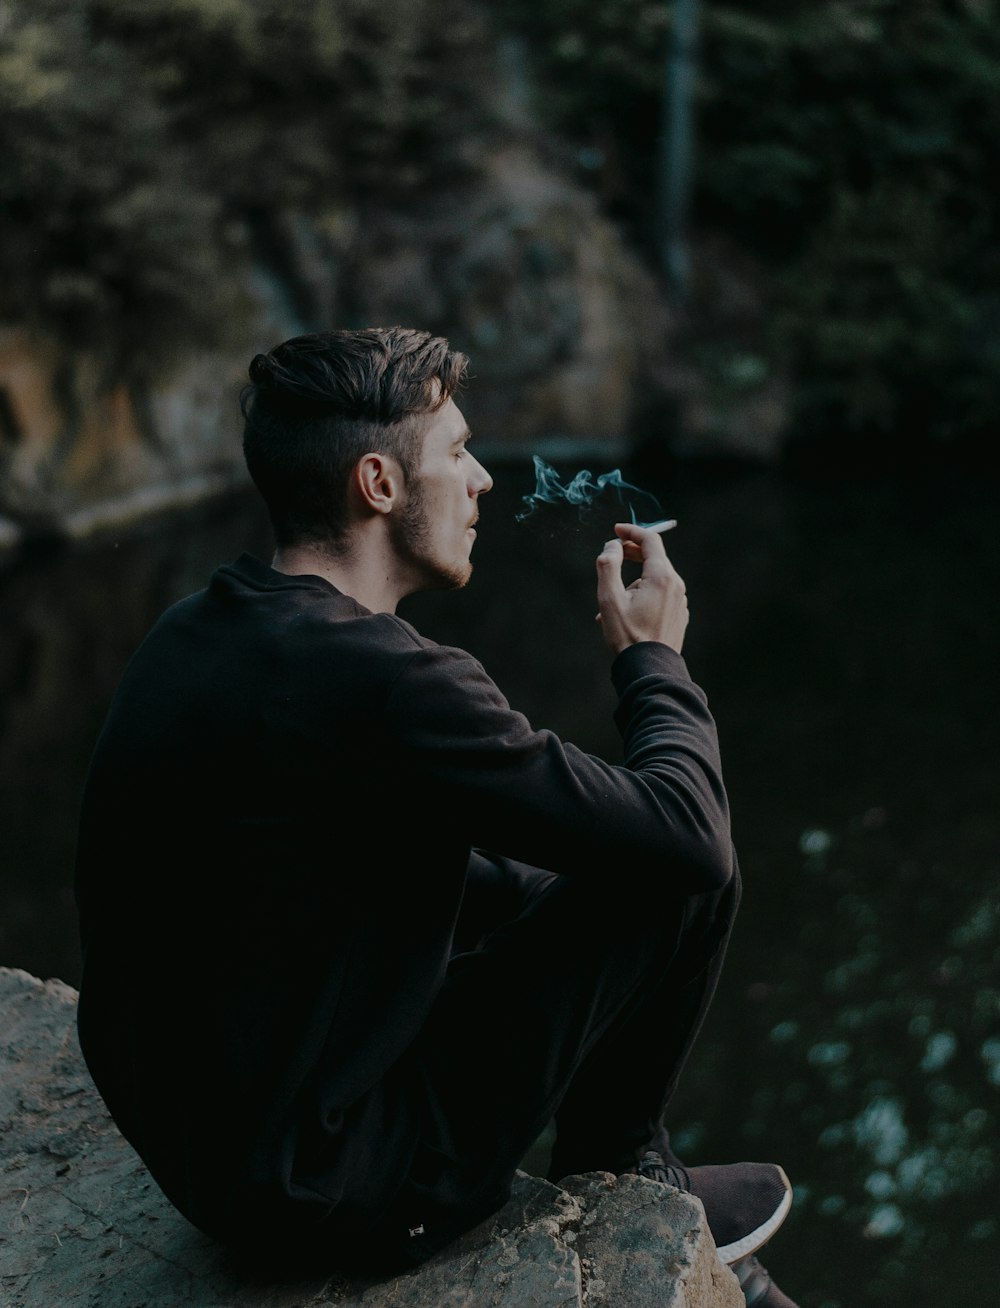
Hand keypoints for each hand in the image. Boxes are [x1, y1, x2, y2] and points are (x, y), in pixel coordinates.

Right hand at [595, 522, 688, 655]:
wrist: (649, 669)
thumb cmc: (627, 635)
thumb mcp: (609, 598)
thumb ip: (608, 565)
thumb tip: (612, 546)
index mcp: (662, 577)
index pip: (650, 541)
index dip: (632, 531)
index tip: (616, 531)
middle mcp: (676, 585)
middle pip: (655, 558)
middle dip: (632, 554)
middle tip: (614, 554)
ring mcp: (680, 601)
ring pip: (654, 580)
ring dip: (633, 582)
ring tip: (611, 605)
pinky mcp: (678, 615)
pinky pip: (660, 596)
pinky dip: (643, 596)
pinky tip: (627, 615)